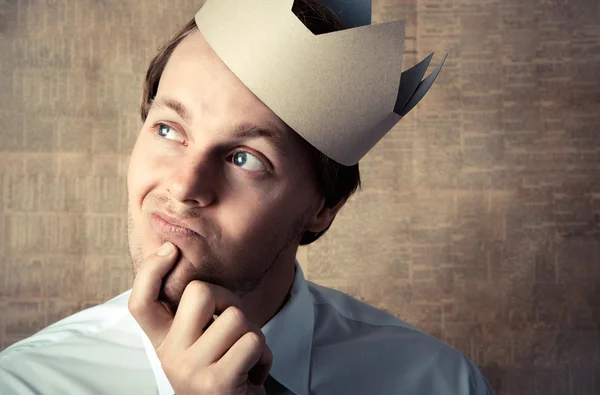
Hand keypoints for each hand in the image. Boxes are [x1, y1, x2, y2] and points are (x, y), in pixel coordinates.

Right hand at [128, 241, 272, 394]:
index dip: (150, 271)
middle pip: (200, 292)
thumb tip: (195, 270)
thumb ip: (196, 316)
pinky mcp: (216, 382)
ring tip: (245, 358)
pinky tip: (253, 374)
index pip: (141, 303)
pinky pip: (252, 342)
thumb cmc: (226, 372)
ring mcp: (190, 369)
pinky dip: (264, 356)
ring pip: (236, 317)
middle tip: (236, 328)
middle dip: (230, 301)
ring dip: (254, 335)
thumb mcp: (202, 344)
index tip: (170, 250)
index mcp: (163, 342)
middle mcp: (169, 356)